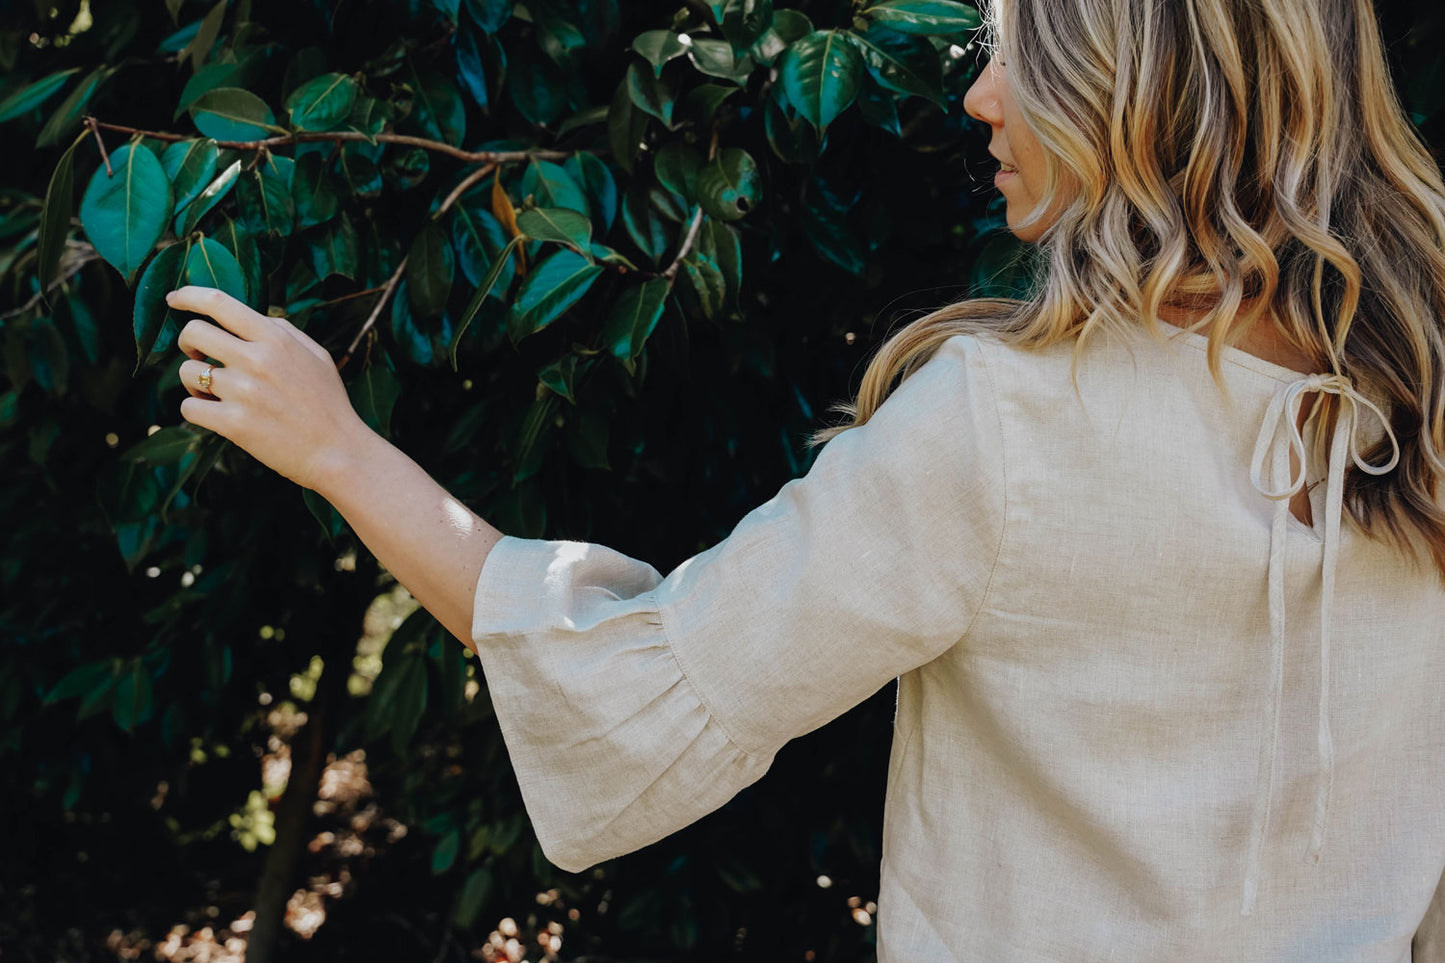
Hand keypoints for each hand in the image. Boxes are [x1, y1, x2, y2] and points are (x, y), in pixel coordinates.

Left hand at [170, 285, 369, 490]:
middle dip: (189, 344)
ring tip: (215, 395)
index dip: (189, 296)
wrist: (340, 451)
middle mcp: (256, 359)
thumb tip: (252, 317)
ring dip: (194, 382)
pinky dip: (196, 411)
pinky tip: (216, 416)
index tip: (174, 300)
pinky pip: (189, 408)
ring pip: (188, 372)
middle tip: (201, 358)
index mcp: (276, 339)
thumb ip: (283, 332)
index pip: (220, 303)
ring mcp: (243, 392)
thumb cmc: (329, 404)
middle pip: (193, 333)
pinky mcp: (234, 424)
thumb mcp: (317, 356)